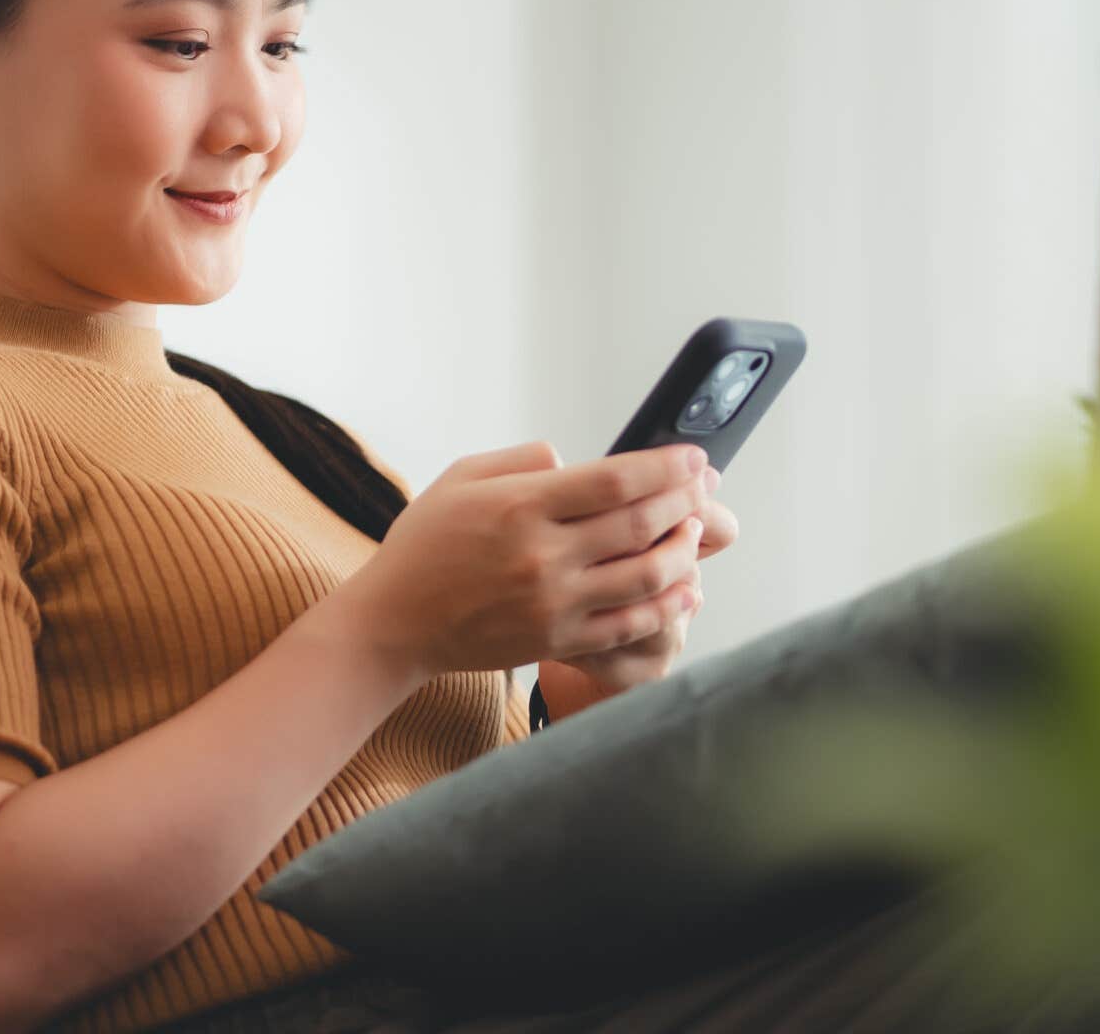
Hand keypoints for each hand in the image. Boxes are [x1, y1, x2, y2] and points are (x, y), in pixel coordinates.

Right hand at [328, 439, 714, 682]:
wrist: (395, 623)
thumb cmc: (425, 543)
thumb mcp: (462, 477)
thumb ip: (525, 461)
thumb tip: (577, 461)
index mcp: (521, 506)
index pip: (613, 480)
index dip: (664, 467)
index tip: (693, 457)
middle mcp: (542, 555)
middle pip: (637, 524)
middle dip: (683, 501)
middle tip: (704, 486)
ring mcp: (553, 603)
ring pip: (644, 577)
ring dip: (681, 552)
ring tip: (693, 532)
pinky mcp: (556, 641)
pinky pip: (627, 626)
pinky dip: (665, 607)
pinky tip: (685, 590)